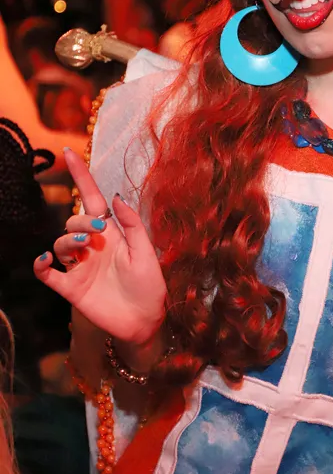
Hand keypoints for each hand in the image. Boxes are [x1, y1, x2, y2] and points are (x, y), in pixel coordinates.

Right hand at [34, 148, 166, 344]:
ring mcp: (80, 267)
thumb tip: (116, 197)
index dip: (81, 176)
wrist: (146, 321)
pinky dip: (41, 266)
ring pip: (60, 244)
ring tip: (85, 245)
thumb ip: (133, 225)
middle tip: (99, 230)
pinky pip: (48, 274)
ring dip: (67, 240)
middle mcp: (93, 247)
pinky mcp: (71, 288)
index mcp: (112, 234)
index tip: (68, 152)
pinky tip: (44, 261)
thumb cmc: (151, 285)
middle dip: (81, 221)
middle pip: (74, 221)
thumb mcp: (147, 252)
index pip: (91, 199)